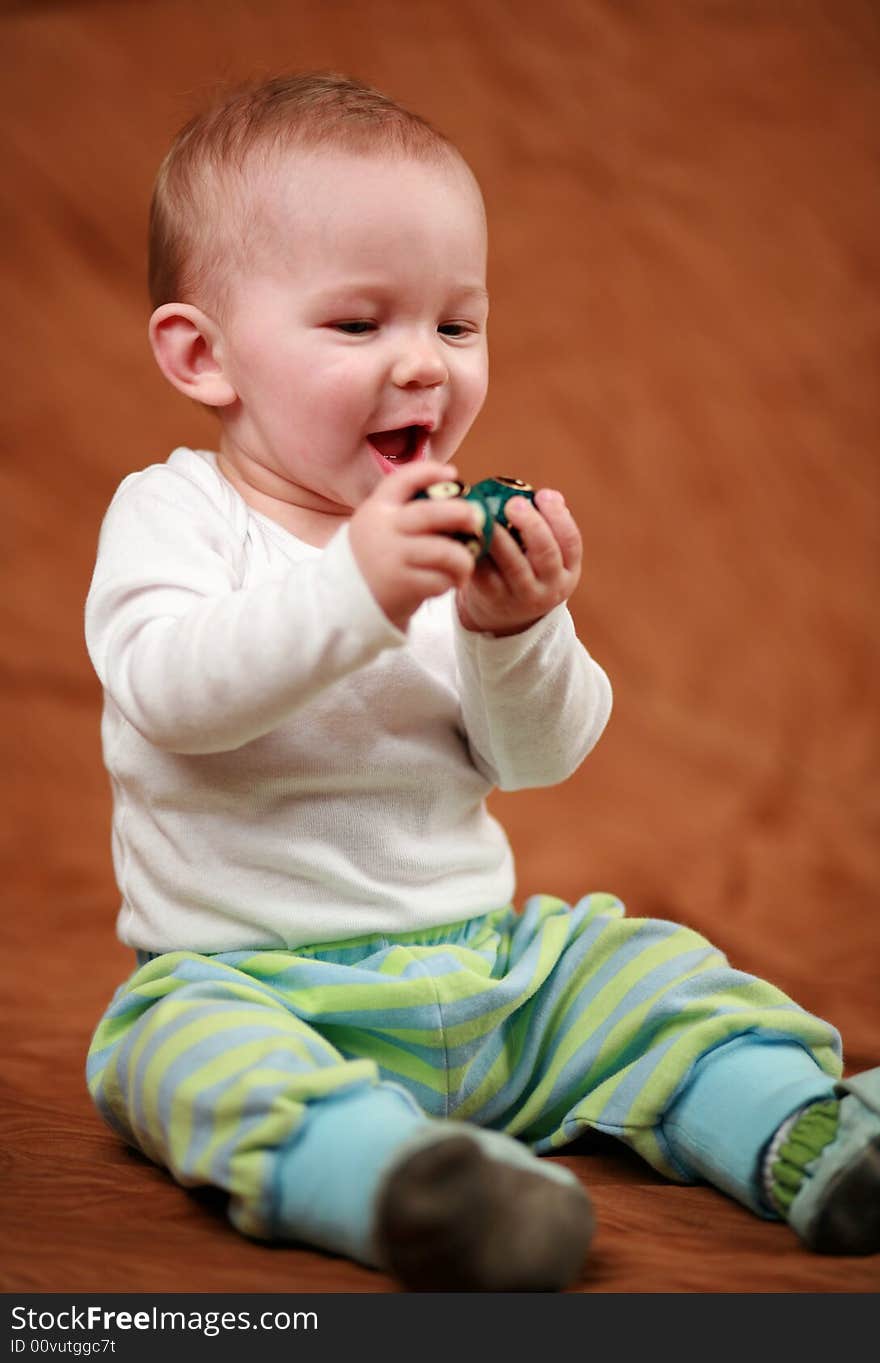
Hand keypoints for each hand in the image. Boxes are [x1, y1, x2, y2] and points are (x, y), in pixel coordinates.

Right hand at [349, 461, 482, 631]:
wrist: (345, 601)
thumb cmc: (375, 560)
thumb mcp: (378, 529)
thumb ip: (405, 514)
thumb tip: (456, 502)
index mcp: (376, 509)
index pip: (403, 480)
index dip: (430, 472)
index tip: (453, 475)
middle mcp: (382, 529)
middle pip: (431, 514)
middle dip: (462, 513)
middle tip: (478, 520)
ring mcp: (391, 557)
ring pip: (444, 551)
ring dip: (463, 559)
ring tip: (465, 565)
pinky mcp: (401, 585)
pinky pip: (439, 579)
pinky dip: (449, 582)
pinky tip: (446, 583)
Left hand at [456, 488, 581, 634]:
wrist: (505, 615)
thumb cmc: (528, 569)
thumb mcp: (547, 554)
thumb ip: (548, 525)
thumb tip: (550, 495)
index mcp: (568, 570)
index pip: (570, 542)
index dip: (559, 516)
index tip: (543, 494)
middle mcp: (550, 586)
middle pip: (545, 553)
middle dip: (531, 525)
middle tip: (514, 503)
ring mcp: (522, 596)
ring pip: (513, 565)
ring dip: (501, 537)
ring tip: (488, 515)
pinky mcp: (494, 600)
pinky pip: (486, 574)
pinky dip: (479, 552)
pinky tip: (471, 533)